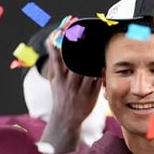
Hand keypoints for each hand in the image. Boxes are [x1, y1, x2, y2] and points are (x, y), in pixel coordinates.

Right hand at [40, 31, 103, 153]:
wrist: (65, 118)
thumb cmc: (60, 94)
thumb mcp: (53, 80)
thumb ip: (53, 61)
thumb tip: (50, 42)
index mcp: (58, 79)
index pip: (57, 61)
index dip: (59, 48)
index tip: (61, 34)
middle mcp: (68, 84)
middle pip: (75, 66)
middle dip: (80, 53)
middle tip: (86, 38)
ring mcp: (80, 91)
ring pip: (88, 74)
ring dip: (92, 63)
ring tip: (98, 48)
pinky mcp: (91, 96)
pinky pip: (97, 82)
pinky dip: (100, 73)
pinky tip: (103, 64)